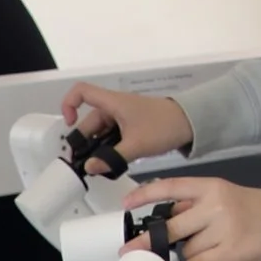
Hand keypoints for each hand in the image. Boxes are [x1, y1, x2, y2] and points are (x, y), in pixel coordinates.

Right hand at [59, 83, 194, 172]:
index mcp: (113, 102)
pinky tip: (109, 164)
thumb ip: (112, 158)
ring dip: (96, 148)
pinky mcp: (130, 127)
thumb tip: (89, 168)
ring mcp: (122, 117)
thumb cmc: (164, 126)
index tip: (69, 125)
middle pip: (89, 121)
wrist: (191, 124)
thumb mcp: (137, 145)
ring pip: (100, 132)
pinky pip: (111, 137)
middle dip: (83, 141)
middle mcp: (114, 108)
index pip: (81, 92)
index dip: (68, 104)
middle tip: (81, 164)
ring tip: (95, 168)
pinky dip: (107, 149)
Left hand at [123, 176, 260, 260]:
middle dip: (149, 239)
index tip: (126, 204)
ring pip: (186, 247)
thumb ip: (192, 204)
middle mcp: (214, 206)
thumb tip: (160, 220)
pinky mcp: (228, 251)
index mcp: (209, 187)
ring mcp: (222, 229)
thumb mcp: (219, 195)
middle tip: (128, 250)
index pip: (172, 187)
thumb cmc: (243, 207)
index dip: (146, 194)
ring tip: (196, 250)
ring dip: (183, 253)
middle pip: (173, 225)